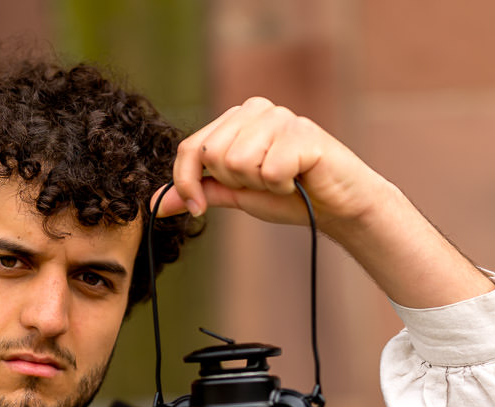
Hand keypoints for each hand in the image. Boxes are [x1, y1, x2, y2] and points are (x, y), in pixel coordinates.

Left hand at [158, 96, 392, 240]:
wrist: (338, 206)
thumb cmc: (291, 196)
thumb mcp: (238, 194)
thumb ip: (201, 191)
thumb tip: (156, 204)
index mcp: (236, 119)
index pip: (190, 146)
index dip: (186, 183)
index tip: (196, 210)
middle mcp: (255, 109)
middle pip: (214, 155)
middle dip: (235, 183)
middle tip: (264, 185)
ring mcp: (280, 117)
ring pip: (239, 162)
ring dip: (261, 184)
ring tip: (284, 180)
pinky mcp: (302, 133)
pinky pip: (270, 171)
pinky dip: (283, 186)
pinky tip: (300, 179)